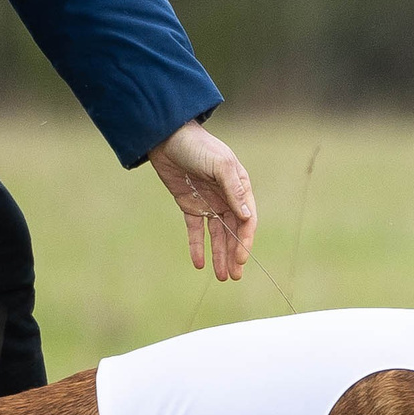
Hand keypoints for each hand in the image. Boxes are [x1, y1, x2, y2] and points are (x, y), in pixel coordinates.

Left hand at [147, 121, 256, 281]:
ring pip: (216, 235)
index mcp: (240, 187)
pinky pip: (195, 231)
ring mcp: (208, 203)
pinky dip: (197, 246)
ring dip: (219, 255)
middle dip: (234, 254)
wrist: (166, 137)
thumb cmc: (198, 146)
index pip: (247, 220)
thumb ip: (233, 190)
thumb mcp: (220, 165)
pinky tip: (199, 263)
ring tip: (220, 277)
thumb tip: (247, 218)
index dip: (245, 241)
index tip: (241, 259)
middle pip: (233, 232)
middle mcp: (227, 198)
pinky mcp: (189, 206)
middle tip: (233, 276)